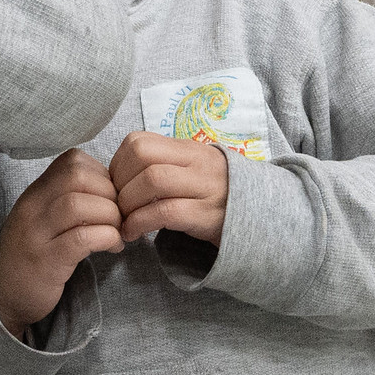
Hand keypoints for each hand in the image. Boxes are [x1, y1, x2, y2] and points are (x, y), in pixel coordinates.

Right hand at [0, 149, 123, 338]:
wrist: (3, 293)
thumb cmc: (34, 253)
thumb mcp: (45, 217)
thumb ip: (69, 198)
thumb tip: (116, 188)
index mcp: (36, 192)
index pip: (73, 160)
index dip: (103, 174)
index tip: (113, 196)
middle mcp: (32, 207)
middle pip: (78, 177)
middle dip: (111, 194)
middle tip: (120, 216)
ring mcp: (36, 233)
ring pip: (79, 204)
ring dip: (111, 217)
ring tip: (118, 232)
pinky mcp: (45, 261)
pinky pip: (81, 238)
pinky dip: (106, 238)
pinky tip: (113, 247)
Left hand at [109, 130, 229, 244]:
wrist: (260, 217)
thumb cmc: (213, 195)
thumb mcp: (191, 170)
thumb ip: (161, 166)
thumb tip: (116, 177)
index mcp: (187, 148)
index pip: (139, 141)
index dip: (117, 163)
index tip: (114, 185)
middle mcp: (197, 162)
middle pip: (142, 155)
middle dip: (119, 182)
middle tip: (116, 204)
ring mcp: (204, 186)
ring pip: (153, 180)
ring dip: (128, 203)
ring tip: (124, 220)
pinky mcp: (206, 214)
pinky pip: (165, 212)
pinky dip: (140, 223)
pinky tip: (133, 233)